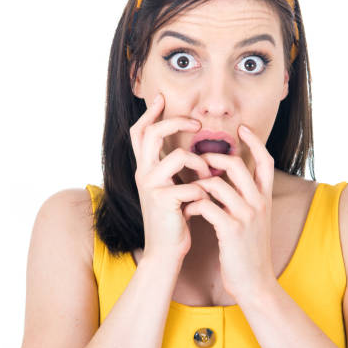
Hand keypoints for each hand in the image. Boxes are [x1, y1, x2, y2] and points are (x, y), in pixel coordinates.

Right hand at [130, 92, 211, 265]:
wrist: (166, 250)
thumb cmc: (173, 218)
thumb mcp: (171, 188)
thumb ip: (174, 169)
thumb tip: (191, 149)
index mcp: (145, 168)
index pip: (140, 133)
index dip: (149, 114)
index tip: (161, 98)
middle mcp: (143, 174)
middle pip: (152, 133)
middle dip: (175, 122)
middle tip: (196, 123)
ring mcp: (151, 187)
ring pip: (179, 156)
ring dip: (200, 164)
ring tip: (208, 177)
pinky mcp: (163, 202)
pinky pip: (191, 185)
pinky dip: (203, 191)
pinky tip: (205, 201)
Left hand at [182, 124, 275, 301]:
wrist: (255, 283)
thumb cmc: (249, 251)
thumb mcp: (255, 221)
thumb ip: (246, 199)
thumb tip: (229, 179)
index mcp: (265, 199)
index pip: (266, 161)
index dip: (255, 142)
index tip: (242, 128)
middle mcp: (259, 203)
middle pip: (237, 165)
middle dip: (213, 158)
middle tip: (198, 160)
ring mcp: (246, 216)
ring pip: (217, 183)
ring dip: (197, 185)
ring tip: (188, 192)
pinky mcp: (231, 230)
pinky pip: (207, 206)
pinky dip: (193, 206)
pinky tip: (188, 213)